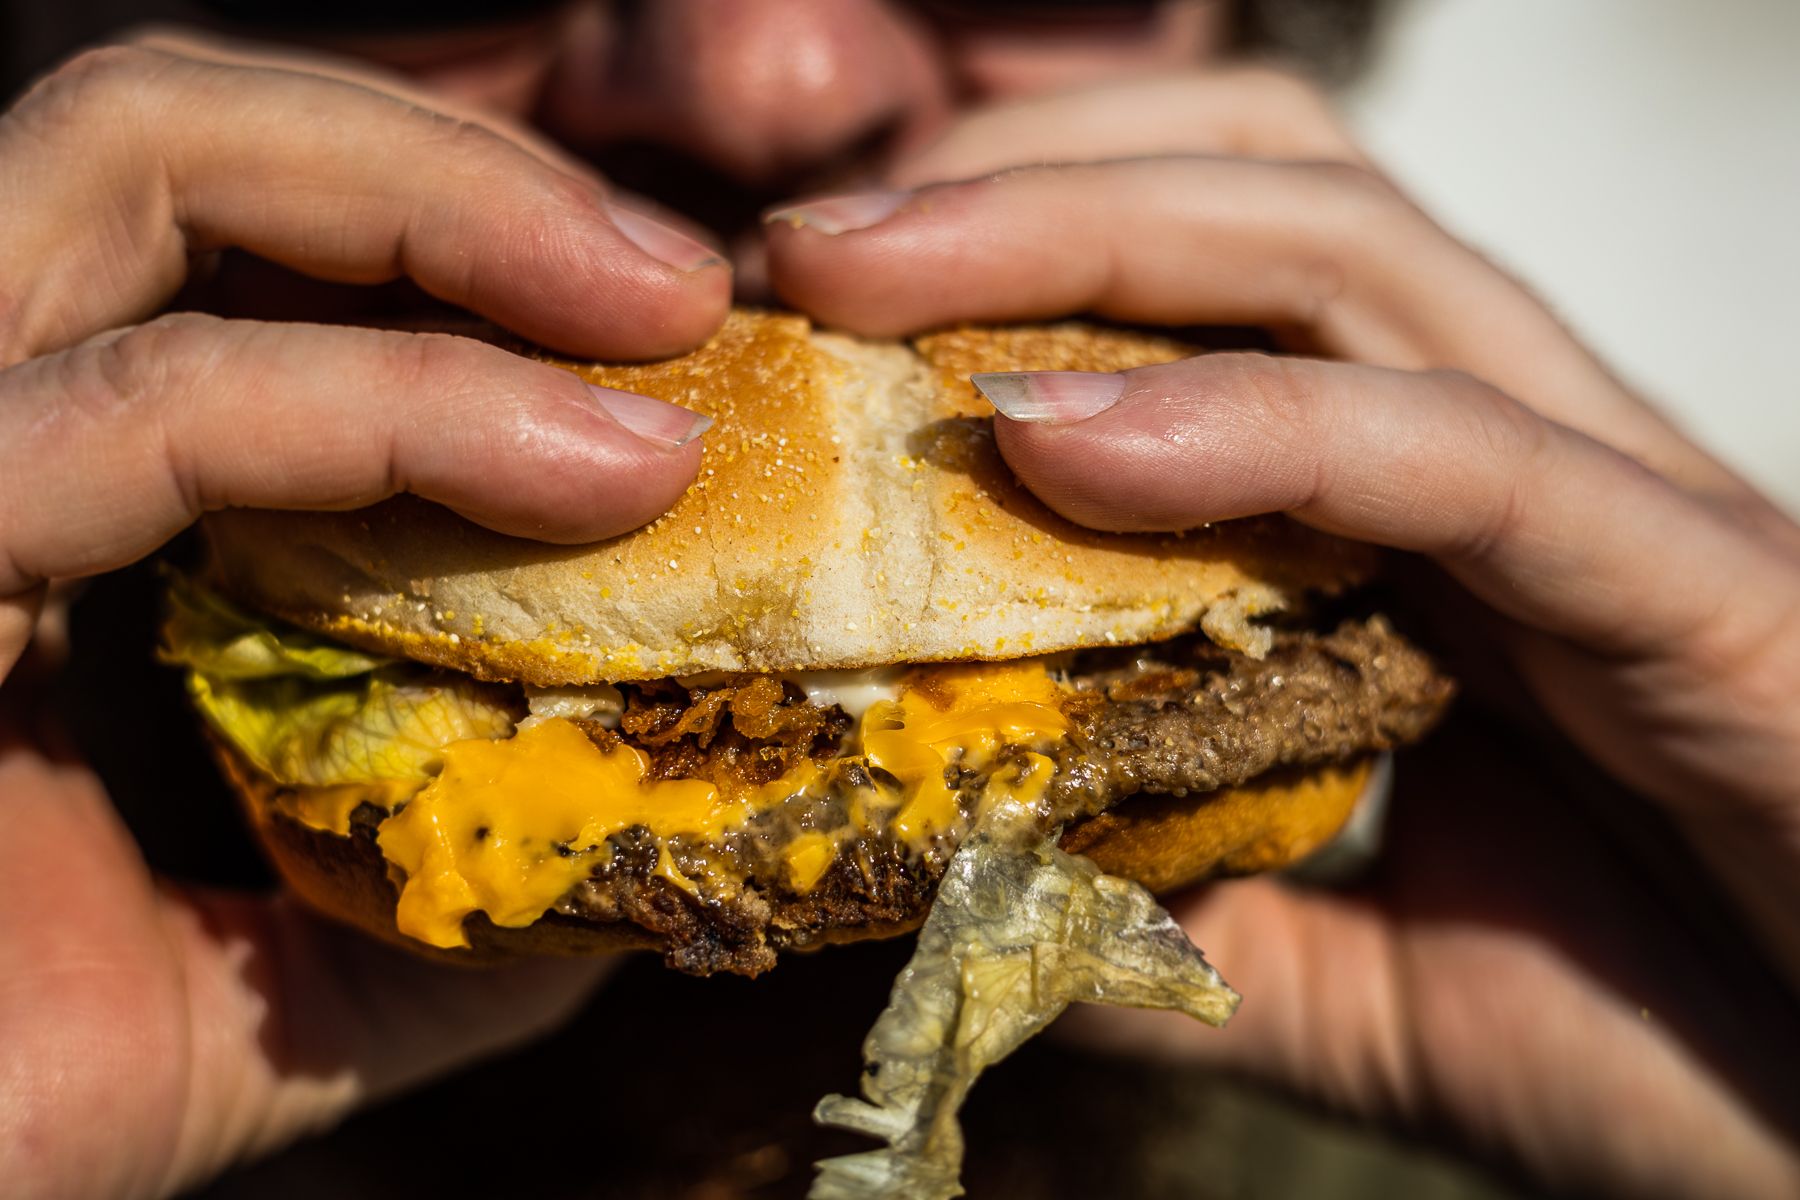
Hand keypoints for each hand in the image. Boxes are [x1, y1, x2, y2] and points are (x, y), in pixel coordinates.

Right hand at [0, 38, 727, 1197]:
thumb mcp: (248, 996)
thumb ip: (414, 896)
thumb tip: (620, 852)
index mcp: (24, 492)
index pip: (212, 253)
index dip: (445, 239)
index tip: (667, 327)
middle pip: (171, 140)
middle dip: (461, 182)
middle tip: (683, 287)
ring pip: (137, 164)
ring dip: (450, 217)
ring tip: (669, 319)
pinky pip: (142, 407)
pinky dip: (394, 405)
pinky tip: (593, 465)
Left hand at [765, 70, 1799, 1197]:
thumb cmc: (1681, 1057)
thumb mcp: (1366, 993)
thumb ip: (1199, 930)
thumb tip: (999, 910)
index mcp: (1441, 530)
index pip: (1228, 295)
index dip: (1015, 258)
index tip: (810, 307)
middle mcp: (1527, 466)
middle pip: (1271, 203)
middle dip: (1023, 188)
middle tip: (801, 243)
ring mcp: (1620, 508)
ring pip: (1357, 263)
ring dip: (1084, 242)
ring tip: (869, 276)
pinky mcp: (1708, 595)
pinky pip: (1469, 457)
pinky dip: (1260, 424)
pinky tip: (1064, 438)